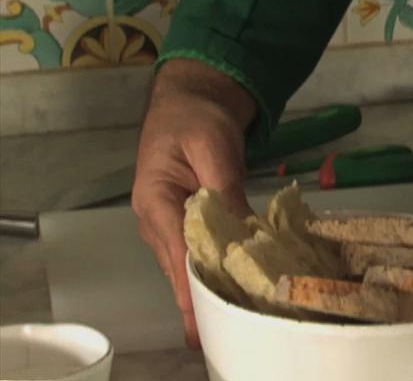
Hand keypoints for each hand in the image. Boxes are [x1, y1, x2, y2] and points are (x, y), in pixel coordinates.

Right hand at [132, 59, 255, 346]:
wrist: (193, 99)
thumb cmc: (196, 117)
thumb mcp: (213, 147)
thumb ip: (225, 188)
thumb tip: (243, 230)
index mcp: (155, 200)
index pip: (175, 253)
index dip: (191, 287)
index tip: (206, 316)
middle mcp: (156, 220)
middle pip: (179, 268)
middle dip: (200, 298)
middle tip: (226, 327)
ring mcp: (168, 223)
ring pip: (188, 264)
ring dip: (209, 287)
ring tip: (235, 314)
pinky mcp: (186, 222)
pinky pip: (198, 252)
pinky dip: (215, 268)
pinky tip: (235, 285)